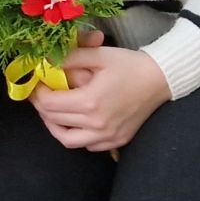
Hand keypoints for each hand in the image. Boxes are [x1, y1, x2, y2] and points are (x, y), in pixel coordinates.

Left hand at [30, 46, 170, 152]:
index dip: (38, 93)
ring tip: (54, 111)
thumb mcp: (99, 55)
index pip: (49, 104)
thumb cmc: (130, 65)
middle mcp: (96, 124)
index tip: (38, 82)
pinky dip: (76, 135)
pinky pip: (87, 145)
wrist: (161, 79)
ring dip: (55, 126)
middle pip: (54, 121)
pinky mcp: (116, 141)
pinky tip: (76, 121)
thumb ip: (70, 57)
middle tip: (42, 93)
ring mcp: (107, 136)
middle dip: (42, 106)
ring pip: (67, 140)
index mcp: (90, 102)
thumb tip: (46, 62)